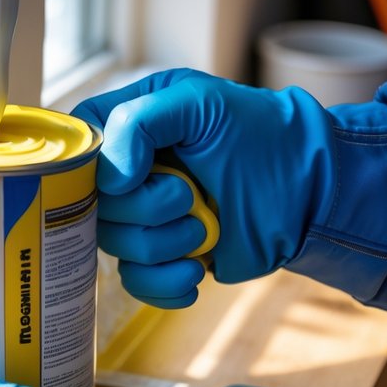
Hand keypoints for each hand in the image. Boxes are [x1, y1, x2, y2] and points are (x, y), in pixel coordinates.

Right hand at [74, 68, 336, 305]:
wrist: (309, 191)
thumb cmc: (258, 134)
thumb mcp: (197, 103)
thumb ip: (137, 123)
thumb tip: (108, 182)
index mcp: (127, 127)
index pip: (77, 150)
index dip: (92, 170)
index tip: (132, 175)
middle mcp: (129, 175)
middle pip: (93, 208)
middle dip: (146, 211)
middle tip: (188, 196)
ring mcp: (145, 218)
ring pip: (116, 248)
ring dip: (164, 244)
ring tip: (204, 229)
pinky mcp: (164, 257)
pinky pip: (137, 283)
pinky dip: (165, 282)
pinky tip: (196, 268)